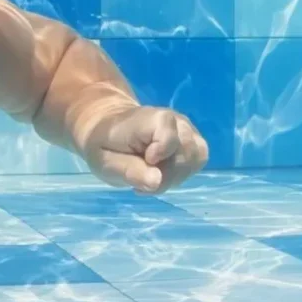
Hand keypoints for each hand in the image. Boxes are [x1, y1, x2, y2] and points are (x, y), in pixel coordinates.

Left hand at [82, 106, 208, 194]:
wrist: (110, 129)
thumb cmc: (104, 144)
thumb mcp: (105, 161)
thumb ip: (130, 171)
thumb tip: (156, 182)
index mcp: (152, 119)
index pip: (170, 139)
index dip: (159, 157)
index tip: (143, 161)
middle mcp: (177, 121)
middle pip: (186, 155)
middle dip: (165, 176)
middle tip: (140, 179)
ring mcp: (189, 130)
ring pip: (195, 160)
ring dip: (173, 176)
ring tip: (149, 175)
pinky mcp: (194, 140)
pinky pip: (197, 161)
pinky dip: (180, 173)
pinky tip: (161, 173)